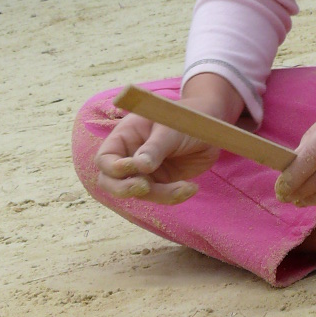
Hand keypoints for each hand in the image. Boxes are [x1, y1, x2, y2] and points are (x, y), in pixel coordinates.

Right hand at [93, 74, 244, 204]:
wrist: (209, 126)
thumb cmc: (185, 119)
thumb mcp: (170, 129)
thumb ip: (154, 147)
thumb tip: (140, 166)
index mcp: (125, 137)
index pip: (105, 158)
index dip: (114, 167)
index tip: (135, 167)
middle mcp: (130, 156)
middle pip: (111, 182)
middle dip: (124, 189)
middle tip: (145, 188)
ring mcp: (145, 172)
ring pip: (139, 193)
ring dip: (161, 195)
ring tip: (186, 187)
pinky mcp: (161, 182)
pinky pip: (160, 196)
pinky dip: (174, 197)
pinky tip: (191, 188)